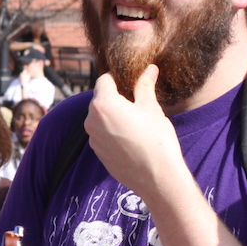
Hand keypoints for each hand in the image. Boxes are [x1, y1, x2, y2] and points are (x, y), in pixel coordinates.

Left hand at [84, 66, 187, 197]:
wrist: (156, 176)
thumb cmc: (155, 139)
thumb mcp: (151, 108)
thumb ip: (144, 86)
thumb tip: (149, 69)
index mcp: (103, 104)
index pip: (104, 80)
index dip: (118, 78)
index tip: (130, 81)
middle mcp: (91, 120)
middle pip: (100, 99)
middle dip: (116, 97)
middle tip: (136, 101)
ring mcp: (92, 138)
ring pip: (100, 117)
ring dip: (113, 114)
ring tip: (135, 121)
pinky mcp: (97, 152)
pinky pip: (102, 134)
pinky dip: (112, 130)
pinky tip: (131, 137)